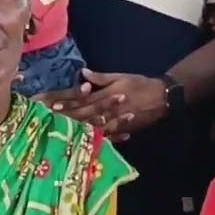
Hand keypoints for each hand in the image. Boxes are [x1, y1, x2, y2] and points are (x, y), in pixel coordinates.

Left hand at [34, 70, 168, 139]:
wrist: (162, 97)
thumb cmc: (140, 84)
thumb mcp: (121, 77)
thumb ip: (101, 78)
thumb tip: (83, 73)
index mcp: (107, 95)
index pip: (83, 99)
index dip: (68, 102)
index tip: (53, 105)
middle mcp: (109, 109)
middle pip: (85, 114)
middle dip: (68, 117)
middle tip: (51, 120)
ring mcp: (115, 121)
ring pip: (94, 126)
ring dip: (78, 129)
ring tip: (64, 132)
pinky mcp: (123, 129)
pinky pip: (108, 136)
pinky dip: (97, 138)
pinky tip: (86, 142)